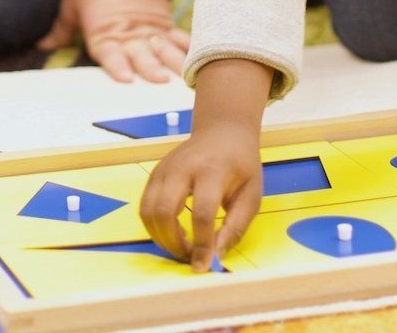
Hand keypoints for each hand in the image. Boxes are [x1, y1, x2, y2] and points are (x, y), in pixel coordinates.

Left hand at [37, 0, 188, 82]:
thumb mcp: (71, 6)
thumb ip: (61, 30)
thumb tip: (41, 44)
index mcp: (104, 32)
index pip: (110, 53)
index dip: (117, 66)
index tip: (126, 78)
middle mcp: (128, 33)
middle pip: (140, 54)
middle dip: (150, 68)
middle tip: (160, 80)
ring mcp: (148, 28)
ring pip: (163, 48)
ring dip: (173, 60)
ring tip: (183, 73)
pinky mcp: (162, 21)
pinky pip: (176, 35)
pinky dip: (186, 45)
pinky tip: (198, 55)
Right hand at [140, 58, 271, 269]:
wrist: (223, 131)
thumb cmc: (241, 165)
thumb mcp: (251, 195)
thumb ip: (235, 227)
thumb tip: (216, 256)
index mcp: (213, 171)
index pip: (202, 212)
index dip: (201, 243)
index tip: (203, 265)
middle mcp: (182, 168)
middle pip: (164, 211)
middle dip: (172, 242)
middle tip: (188, 256)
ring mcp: (164, 169)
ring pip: (147, 210)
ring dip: (160, 237)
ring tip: (180, 246)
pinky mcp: (154, 173)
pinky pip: (144, 206)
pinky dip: (154, 226)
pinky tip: (171, 233)